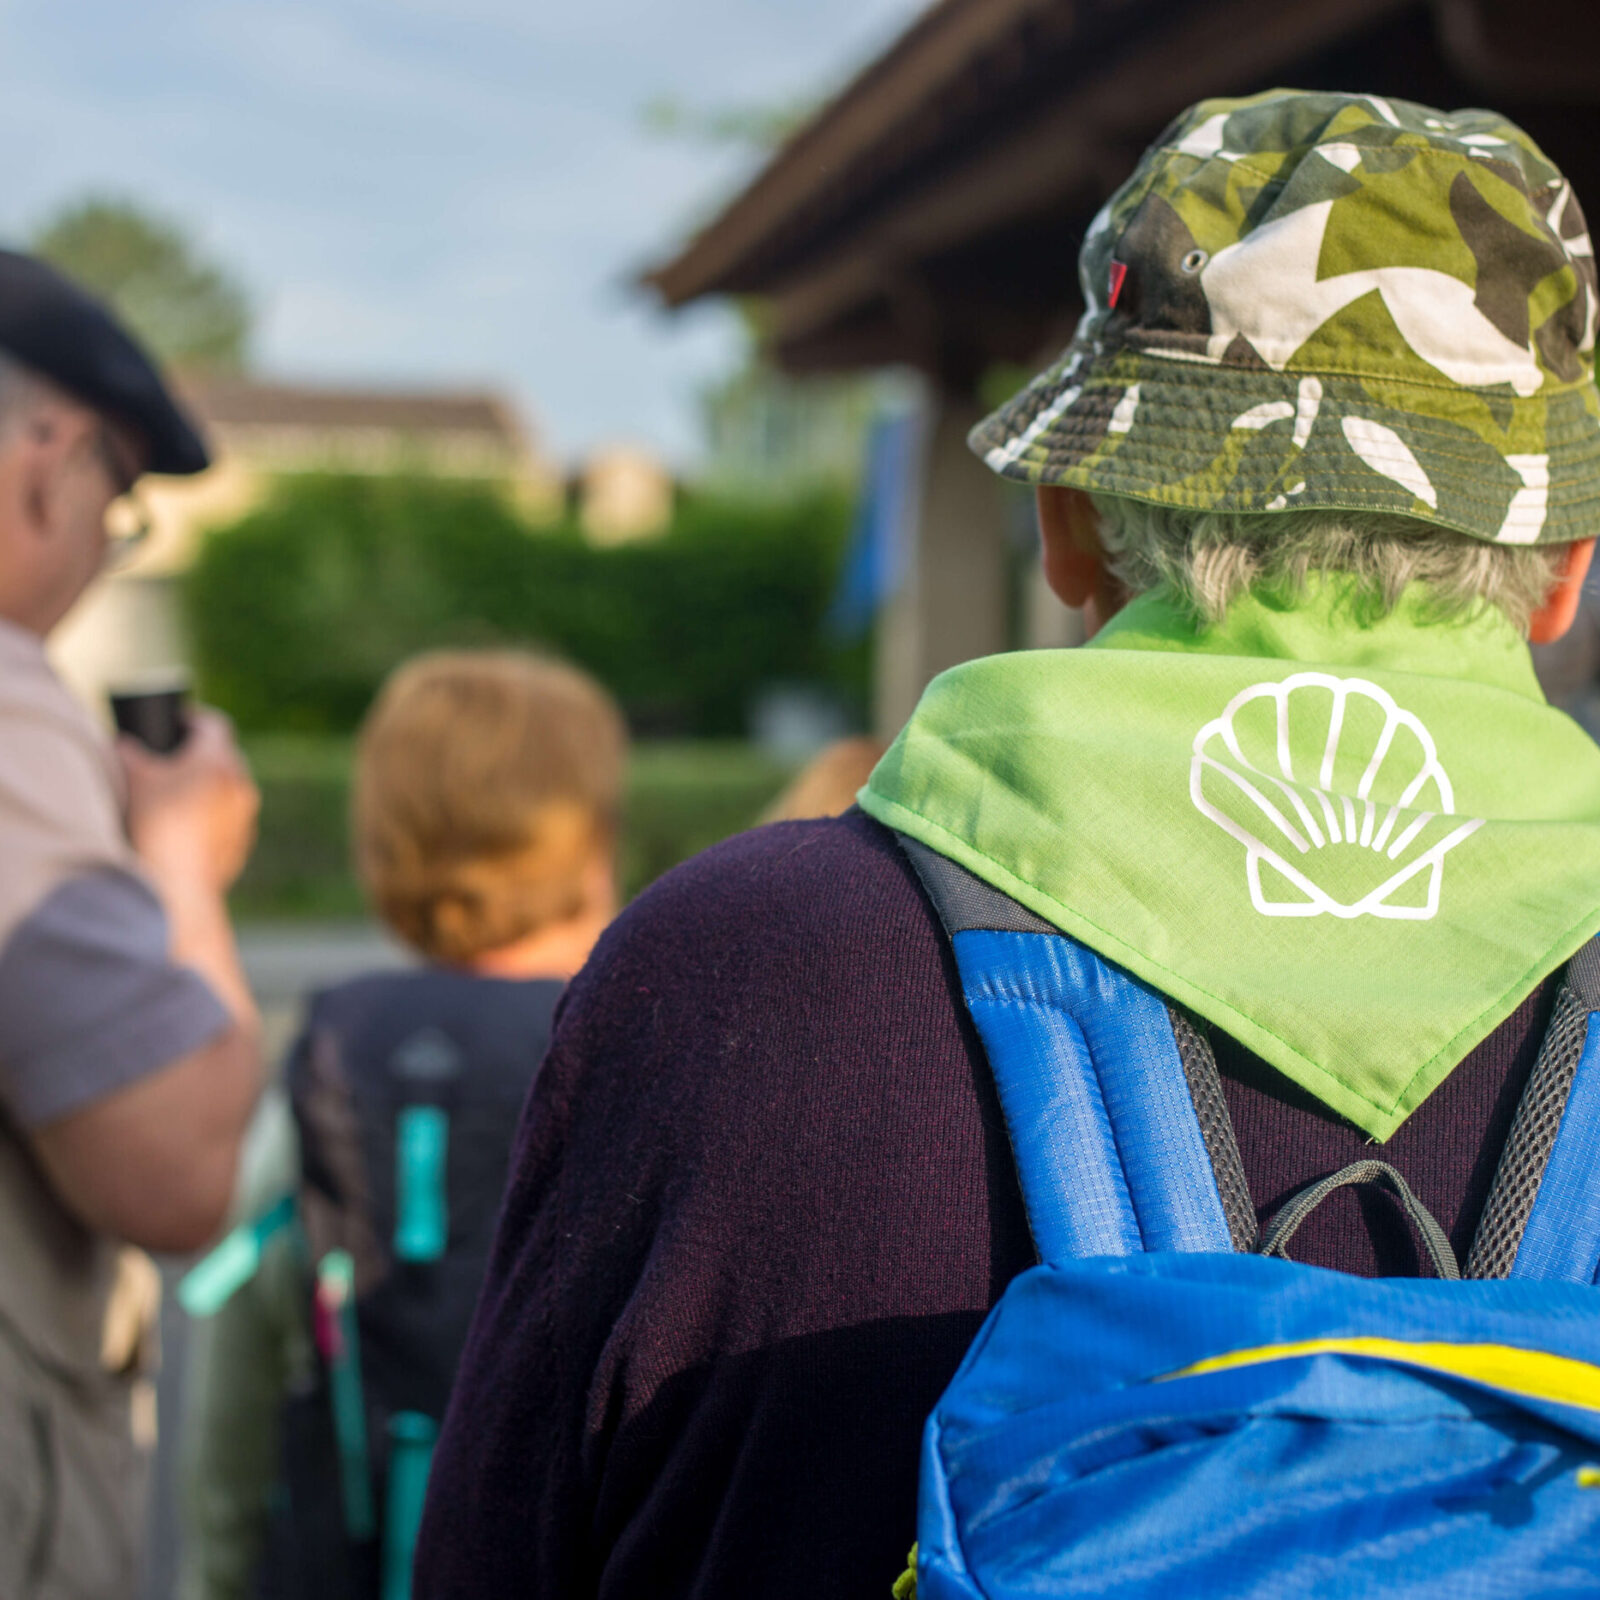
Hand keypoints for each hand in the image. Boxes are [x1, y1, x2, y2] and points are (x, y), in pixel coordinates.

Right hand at [118, 707, 259, 891]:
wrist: (179, 881)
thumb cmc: (157, 823)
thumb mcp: (135, 779)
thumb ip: (129, 753)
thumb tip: (124, 744)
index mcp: (219, 759)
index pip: (214, 724)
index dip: (195, 718)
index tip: (179, 721)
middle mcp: (241, 782)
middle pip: (225, 755)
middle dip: (203, 753)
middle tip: (177, 756)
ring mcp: (247, 814)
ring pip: (231, 788)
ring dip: (211, 785)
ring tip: (182, 792)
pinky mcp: (244, 841)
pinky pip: (232, 818)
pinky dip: (215, 815)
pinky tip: (191, 825)